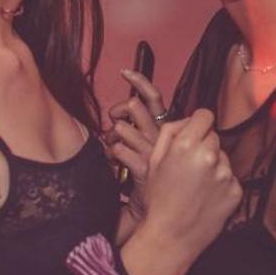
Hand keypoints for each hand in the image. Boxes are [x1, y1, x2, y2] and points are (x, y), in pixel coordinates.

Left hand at [105, 69, 166, 191]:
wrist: (159, 202)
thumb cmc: (153, 170)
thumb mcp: (150, 143)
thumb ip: (139, 126)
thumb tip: (124, 109)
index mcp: (164, 127)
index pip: (154, 96)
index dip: (139, 81)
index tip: (125, 73)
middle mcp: (159, 135)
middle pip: (134, 107)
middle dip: (118, 111)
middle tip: (116, 120)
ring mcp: (151, 151)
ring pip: (121, 128)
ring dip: (111, 137)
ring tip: (114, 147)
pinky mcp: (142, 167)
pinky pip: (118, 150)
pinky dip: (111, 153)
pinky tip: (115, 162)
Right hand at [139, 109, 242, 263]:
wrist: (170, 237)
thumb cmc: (158, 199)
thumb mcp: (154, 160)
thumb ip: (171, 132)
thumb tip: (188, 120)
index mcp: (187, 144)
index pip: (205, 115)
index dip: (197, 123)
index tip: (194, 132)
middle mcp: (210, 155)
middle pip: (214, 136)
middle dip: (203, 145)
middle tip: (189, 165)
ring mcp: (226, 173)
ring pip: (223, 157)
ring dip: (213, 164)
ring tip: (196, 185)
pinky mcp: (236, 191)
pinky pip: (230, 177)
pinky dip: (220, 184)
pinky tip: (206, 196)